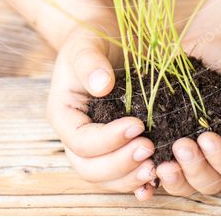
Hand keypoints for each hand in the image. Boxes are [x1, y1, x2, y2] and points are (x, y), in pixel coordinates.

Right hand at [47, 18, 157, 200]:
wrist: (104, 38)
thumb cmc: (92, 39)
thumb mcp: (86, 44)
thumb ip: (90, 62)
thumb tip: (101, 84)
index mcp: (64, 114)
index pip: (80, 141)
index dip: (108, 139)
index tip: (138, 125)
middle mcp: (76, 135)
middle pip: (90, 168)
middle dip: (119, 165)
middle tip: (149, 149)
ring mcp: (96, 145)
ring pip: (105, 178)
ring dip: (129, 177)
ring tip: (156, 167)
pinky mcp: (116, 146)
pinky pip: (121, 174)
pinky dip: (137, 182)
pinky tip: (155, 181)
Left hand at [155, 37, 220, 196]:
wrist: (210, 54)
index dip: (220, 158)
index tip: (205, 137)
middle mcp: (216, 160)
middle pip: (209, 182)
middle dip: (194, 169)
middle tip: (180, 145)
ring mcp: (192, 158)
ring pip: (184, 184)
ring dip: (173, 178)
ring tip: (160, 163)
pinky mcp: (168, 150)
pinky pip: (161, 171)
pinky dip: (151, 176)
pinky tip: (143, 167)